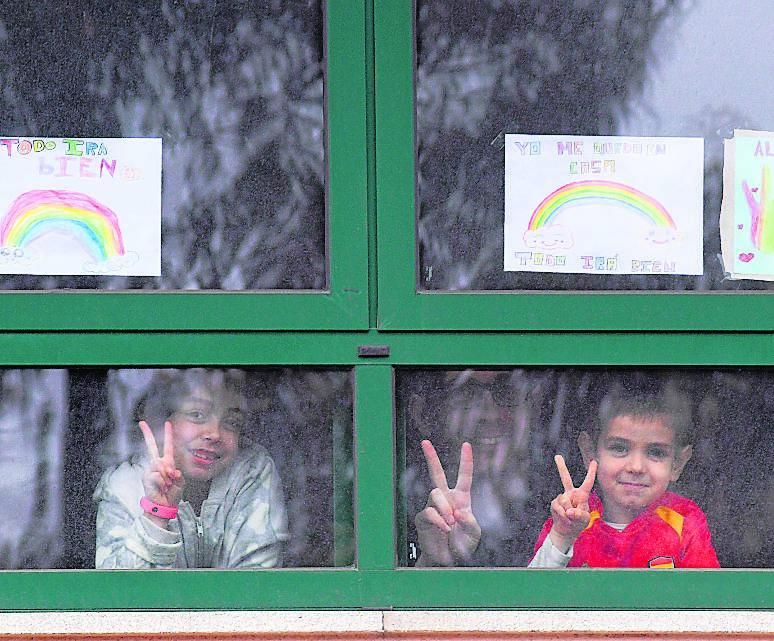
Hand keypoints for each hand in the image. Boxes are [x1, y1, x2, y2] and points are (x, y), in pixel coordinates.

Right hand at [138, 420, 183, 512]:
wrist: (164, 506)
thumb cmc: (172, 495)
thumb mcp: (180, 482)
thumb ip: (176, 473)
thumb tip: (169, 469)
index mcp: (167, 463)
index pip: (167, 446)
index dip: (168, 435)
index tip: (167, 423)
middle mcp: (157, 464)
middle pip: (151, 447)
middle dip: (147, 434)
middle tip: (142, 423)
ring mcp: (150, 470)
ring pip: (160, 465)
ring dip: (167, 476)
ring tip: (167, 485)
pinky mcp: (146, 477)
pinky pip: (157, 475)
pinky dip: (162, 481)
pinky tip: (161, 487)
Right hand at [415, 439, 480, 565]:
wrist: (448, 561)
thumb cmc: (462, 545)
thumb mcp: (474, 534)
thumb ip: (470, 522)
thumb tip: (457, 511)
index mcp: (461, 499)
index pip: (464, 476)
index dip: (466, 461)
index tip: (466, 445)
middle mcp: (446, 499)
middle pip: (437, 473)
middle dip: (431, 457)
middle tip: (425, 442)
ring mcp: (433, 507)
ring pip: (435, 494)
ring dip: (444, 508)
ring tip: (450, 523)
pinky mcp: (423, 518)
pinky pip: (429, 511)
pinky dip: (439, 520)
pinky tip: (444, 528)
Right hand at [548, 454, 596, 552]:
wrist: (566, 530)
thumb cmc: (579, 523)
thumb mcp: (585, 520)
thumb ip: (580, 515)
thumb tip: (569, 511)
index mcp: (581, 495)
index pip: (588, 482)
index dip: (591, 472)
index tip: (594, 461)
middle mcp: (571, 494)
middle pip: (565, 478)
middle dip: (561, 467)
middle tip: (557, 456)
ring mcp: (562, 498)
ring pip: (565, 500)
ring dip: (569, 513)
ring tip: (571, 518)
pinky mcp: (555, 503)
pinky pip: (559, 508)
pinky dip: (563, 516)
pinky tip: (565, 519)